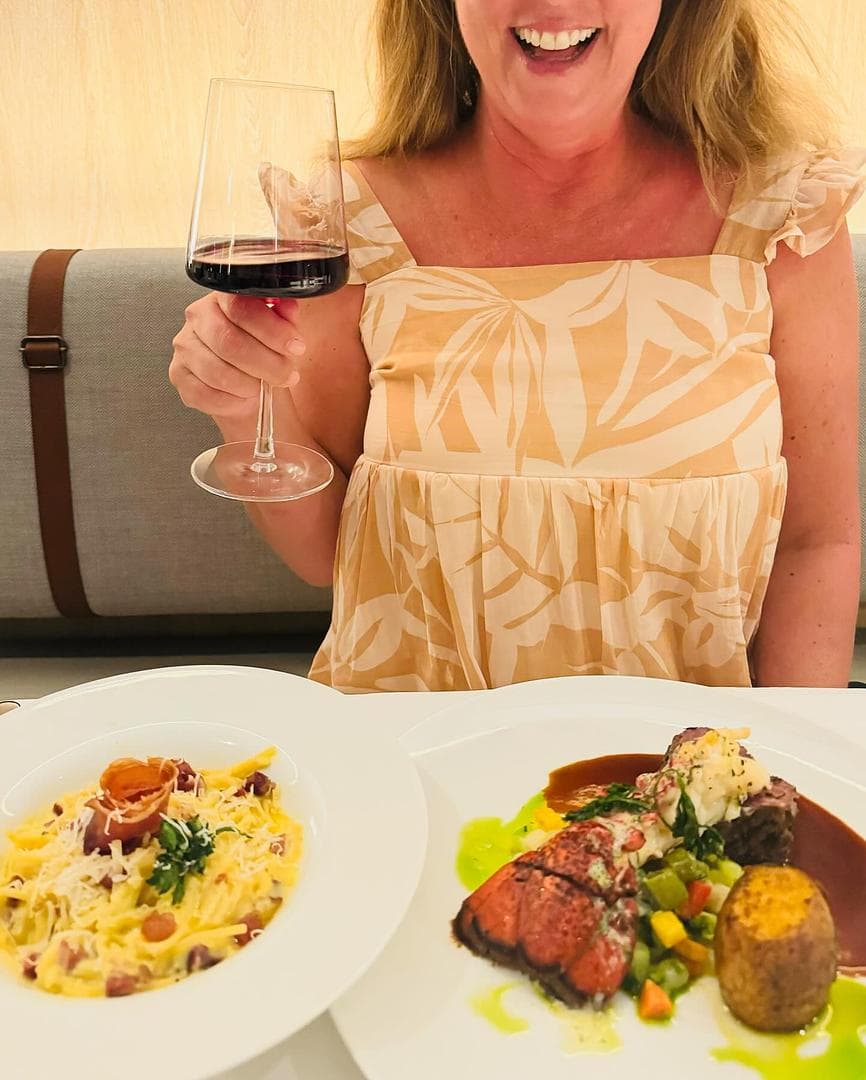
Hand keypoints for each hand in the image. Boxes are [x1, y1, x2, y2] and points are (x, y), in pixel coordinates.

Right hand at [169, 292, 306, 419]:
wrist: (246, 381)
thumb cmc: (262, 350)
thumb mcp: (279, 331)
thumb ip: (284, 318)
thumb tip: (288, 308)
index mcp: (221, 298)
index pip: (241, 308)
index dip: (272, 331)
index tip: (296, 347)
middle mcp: (197, 318)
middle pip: (229, 342)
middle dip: (267, 364)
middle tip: (287, 375)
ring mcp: (185, 347)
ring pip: (218, 372)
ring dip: (250, 385)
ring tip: (265, 386)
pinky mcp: (179, 375)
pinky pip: (206, 394)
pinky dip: (232, 401)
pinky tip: (244, 397)